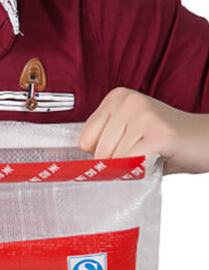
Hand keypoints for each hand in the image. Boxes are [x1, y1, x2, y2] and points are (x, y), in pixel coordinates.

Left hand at [78, 88, 208, 173]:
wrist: (206, 141)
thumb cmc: (163, 143)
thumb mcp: (126, 135)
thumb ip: (102, 142)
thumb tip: (73, 166)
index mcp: (115, 98)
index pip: (84, 141)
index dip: (102, 155)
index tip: (123, 149)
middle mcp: (128, 101)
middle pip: (98, 153)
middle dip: (118, 163)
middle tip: (141, 153)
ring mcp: (144, 114)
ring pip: (114, 160)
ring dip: (132, 167)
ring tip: (151, 153)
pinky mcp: (158, 132)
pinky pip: (132, 163)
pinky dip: (142, 171)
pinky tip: (157, 158)